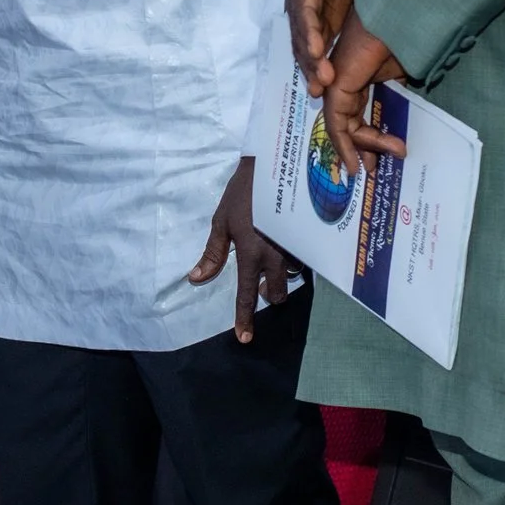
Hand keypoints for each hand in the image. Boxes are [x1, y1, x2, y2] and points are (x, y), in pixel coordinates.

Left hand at [187, 158, 295, 342]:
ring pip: (291, 278)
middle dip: (268, 295)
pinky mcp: (309, 239)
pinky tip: (287, 246)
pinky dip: (294, 260)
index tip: (244, 338)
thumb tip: (196, 279)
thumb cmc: (243, 193)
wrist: (275, 165)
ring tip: (272, 260)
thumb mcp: (221, 221)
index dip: (245, 319)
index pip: (246, 295)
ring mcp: (295, 248)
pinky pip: (303, 261)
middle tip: (259, 283)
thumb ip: (212, 253)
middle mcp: (276, 257)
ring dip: (280, 276)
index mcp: (251, 254)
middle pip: (276, 294)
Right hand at [287, 0, 362, 96]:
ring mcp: (307, 16)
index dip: (309, 28)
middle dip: (309, 58)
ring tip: (319, 90)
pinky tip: (323, 87)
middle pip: (301, 33)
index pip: (304, 6)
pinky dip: (317, 67)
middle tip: (322, 82)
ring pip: (304, 46)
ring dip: (311, 68)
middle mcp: (299, 1)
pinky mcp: (317, 26)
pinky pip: (314, 49)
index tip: (316, 48)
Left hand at [321, 5, 407, 178]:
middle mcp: (342, 81)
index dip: (367, 135)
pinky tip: (356, 162)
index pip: (356, 112)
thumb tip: (400, 108)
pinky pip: (336, 123)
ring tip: (376, 167)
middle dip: (360, 148)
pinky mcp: (335, 88)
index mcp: (354, 76)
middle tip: (374, 168)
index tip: (384, 153)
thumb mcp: (399, 72)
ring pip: (342, 127)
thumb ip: (395, 91)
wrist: (395, 23)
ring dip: (360, 149)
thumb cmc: (398, 39)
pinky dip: (345, 145)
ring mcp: (336, 84)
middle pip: (347, 123)